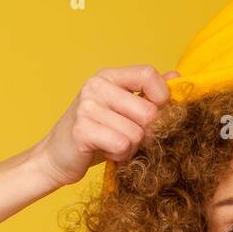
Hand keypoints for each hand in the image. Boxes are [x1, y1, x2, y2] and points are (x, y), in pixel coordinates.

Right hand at [34, 65, 180, 187]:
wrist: (56, 157)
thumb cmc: (95, 135)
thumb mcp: (122, 111)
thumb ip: (147, 94)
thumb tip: (177, 78)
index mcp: (109, 77)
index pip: (148, 74)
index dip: (162, 97)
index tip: (156, 114)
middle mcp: (96, 86)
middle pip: (148, 112)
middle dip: (146, 133)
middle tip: (128, 138)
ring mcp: (87, 107)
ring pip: (137, 134)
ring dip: (130, 148)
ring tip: (112, 145)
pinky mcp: (82, 129)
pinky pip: (122, 145)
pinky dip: (119, 156)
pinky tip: (105, 151)